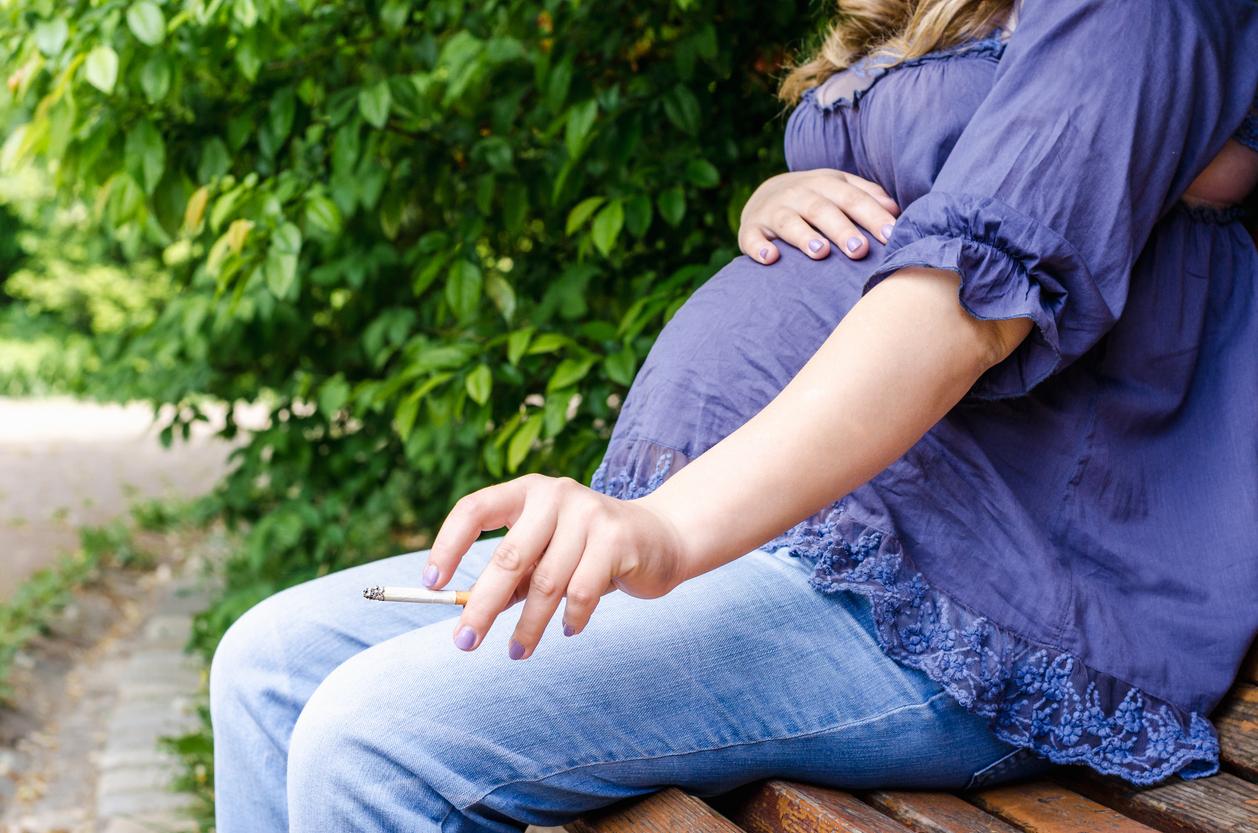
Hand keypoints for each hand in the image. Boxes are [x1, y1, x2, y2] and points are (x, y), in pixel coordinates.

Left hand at [423, 473, 687, 658]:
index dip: (448, 546)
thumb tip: (467, 610)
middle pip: (509, 557)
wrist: (662, 538)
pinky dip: (570, 619)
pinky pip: (582, 592)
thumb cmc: (588, 550)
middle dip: (483, 606)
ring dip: (528, 626)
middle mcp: (556, 494)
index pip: (475, 510)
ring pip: (546, 583)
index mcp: (527, 491)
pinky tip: (568, 629)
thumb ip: (512, 575)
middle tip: (464, 642)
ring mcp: (589, 513)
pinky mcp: (617, 539)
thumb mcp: (545, 554)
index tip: (433, 584)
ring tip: (517, 651)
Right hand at [739, 168, 899, 263]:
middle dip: (841, 229)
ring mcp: (773, 211)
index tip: (891, 236)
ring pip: (788, 222)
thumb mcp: (840, 189)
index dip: (872, 216)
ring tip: (821, 253)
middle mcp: (799, 194)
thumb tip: (896, 210)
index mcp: (826, 184)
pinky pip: (752, 238)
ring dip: (804, 237)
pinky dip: (759, 248)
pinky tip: (770, 258)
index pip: (852, 198)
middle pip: (822, 210)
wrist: (765, 197)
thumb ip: (868, 196)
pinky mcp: (750, 230)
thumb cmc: (815, 198)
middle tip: (859, 250)